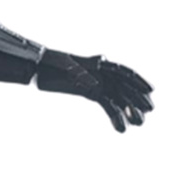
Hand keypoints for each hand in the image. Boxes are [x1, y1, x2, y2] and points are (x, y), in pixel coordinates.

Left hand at [36, 49, 154, 131]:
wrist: (39, 67)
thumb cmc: (52, 63)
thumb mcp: (66, 66)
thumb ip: (82, 73)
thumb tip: (96, 84)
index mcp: (99, 64)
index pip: (123, 72)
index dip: (138, 81)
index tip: (150, 91)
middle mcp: (102, 73)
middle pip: (124, 86)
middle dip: (137, 98)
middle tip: (148, 113)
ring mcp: (98, 83)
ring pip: (119, 97)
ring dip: (129, 110)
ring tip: (138, 123)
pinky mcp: (90, 93)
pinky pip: (107, 105)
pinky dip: (115, 116)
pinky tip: (121, 128)